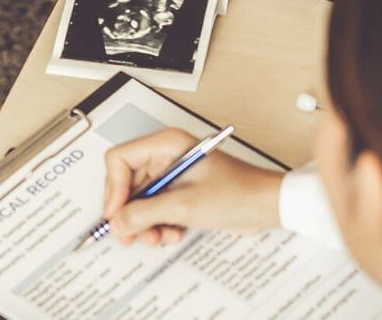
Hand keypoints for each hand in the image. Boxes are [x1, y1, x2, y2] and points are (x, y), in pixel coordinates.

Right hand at [103, 128, 282, 246]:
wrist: (267, 205)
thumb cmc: (238, 194)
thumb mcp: (184, 206)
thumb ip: (145, 213)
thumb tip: (117, 222)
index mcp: (165, 145)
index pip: (119, 160)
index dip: (113, 189)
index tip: (116, 215)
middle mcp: (164, 155)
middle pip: (125, 183)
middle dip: (129, 212)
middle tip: (132, 235)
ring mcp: (170, 174)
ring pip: (138, 200)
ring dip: (145, 223)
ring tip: (159, 237)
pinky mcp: (178, 190)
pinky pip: (153, 208)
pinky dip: (157, 224)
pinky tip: (172, 233)